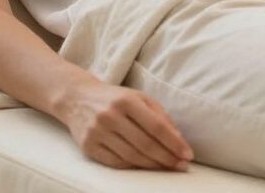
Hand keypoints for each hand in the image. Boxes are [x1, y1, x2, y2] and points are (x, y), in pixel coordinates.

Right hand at [55, 76, 193, 171]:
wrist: (77, 97)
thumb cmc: (114, 98)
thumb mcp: (138, 97)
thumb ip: (159, 114)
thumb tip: (178, 138)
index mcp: (126, 100)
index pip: (156, 126)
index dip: (174, 142)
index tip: (187, 154)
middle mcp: (111, 115)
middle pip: (145, 144)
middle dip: (167, 158)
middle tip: (181, 165)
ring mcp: (98, 132)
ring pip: (132, 157)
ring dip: (153, 165)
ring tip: (167, 167)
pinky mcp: (88, 147)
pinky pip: (116, 163)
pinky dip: (133, 167)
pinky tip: (144, 167)